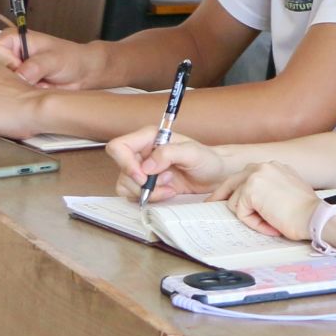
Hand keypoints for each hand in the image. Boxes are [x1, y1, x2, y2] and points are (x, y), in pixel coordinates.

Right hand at [0, 28, 103, 86]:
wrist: (84, 73)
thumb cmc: (72, 58)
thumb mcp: (54, 59)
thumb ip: (35, 66)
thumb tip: (19, 76)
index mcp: (12, 39)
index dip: (7, 63)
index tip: (23, 67)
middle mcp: (8, 53)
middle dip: (10, 78)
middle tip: (30, 79)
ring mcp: (10, 69)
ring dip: (15, 88)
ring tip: (35, 84)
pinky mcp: (15, 83)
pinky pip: (6, 93)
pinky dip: (19, 95)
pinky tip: (33, 92)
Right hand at [107, 126, 232, 203]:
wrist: (217, 175)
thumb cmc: (208, 159)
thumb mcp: (193, 153)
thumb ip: (169, 153)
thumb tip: (146, 166)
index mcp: (149, 138)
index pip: (118, 147)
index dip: (125, 163)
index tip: (143, 176)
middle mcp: (142, 152)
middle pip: (121, 170)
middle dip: (142, 182)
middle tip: (167, 180)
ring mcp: (142, 169)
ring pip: (125, 185)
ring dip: (149, 191)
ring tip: (170, 185)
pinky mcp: (146, 184)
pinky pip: (134, 195)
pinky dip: (151, 197)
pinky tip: (169, 192)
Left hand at [225, 163, 320, 240]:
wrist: (314, 216)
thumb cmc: (306, 211)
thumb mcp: (287, 192)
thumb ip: (269, 191)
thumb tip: (251, 202)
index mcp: (274, 166)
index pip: (246, 176)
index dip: (234, 189)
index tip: (225, 198)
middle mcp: (263, 166)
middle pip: (232, 181)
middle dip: (221, 195)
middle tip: (211, 205)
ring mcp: (256, 176)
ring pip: (235, 201)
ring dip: (250, 216)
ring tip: (271, 222)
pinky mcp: (250, 190)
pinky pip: (240, 212)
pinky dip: (253, 222)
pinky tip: (270, 223)